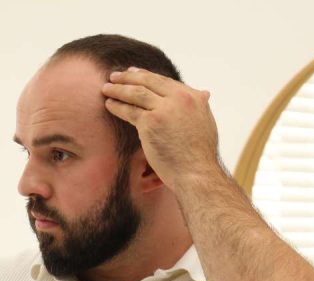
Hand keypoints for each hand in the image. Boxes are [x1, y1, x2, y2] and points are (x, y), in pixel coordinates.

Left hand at [101, 67, 223, 189]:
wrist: (197, 174)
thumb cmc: (201, 155)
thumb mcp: (207, 122)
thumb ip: (199, 106)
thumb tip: (204, 94)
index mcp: (195, 97)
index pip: (165, 81)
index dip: (147, 76)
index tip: (134, 73)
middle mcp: (180, 99)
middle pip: (149, 81)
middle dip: (129, 77)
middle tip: (115, 75)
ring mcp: (164, 109)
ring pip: (136, 93)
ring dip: (118, 88)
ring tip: (106, 88)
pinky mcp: (150, 123)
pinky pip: (129, 110)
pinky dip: (117, 106)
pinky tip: (109, 104)